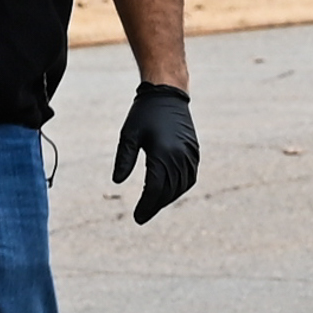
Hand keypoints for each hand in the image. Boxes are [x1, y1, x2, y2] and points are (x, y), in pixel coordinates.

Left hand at [111, 82, 198, 223]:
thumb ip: (124, 159)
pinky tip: (169, 191)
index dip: (146, 206)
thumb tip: (117, 181)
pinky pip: (190, 177)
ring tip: (152, 205)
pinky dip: (180, 188)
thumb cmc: (143, 114)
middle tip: (142, 216)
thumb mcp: (128, 135)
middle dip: (155, 205)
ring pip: (181, 187)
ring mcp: (190, 154)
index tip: (137, 218)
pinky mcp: (194, 151)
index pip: (155, 189)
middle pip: (168, 191)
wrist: (167, 94)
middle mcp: (179, 156)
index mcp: (163, 153)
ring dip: (168, 198)